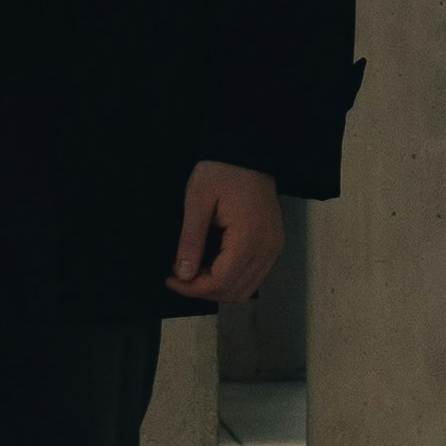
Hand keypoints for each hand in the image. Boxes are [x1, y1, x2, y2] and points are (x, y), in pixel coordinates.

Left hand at [168, 161, 284, 308]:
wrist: (247, 153)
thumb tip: (183, 275)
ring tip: (193, 272)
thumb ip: (191, 240)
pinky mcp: (273, 244)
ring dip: (218, 288)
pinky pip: (254, 275)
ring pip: (246, 288)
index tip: (171, 280)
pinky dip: (231, 279)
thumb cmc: (220, 171)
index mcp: (249, 237)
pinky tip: (211, 266)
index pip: (222, 281)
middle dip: (204, 291)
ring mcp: (273, 247)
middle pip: (236, 291)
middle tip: (179, 277)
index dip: (194, 288)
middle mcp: (267, 248)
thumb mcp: (197, 201)